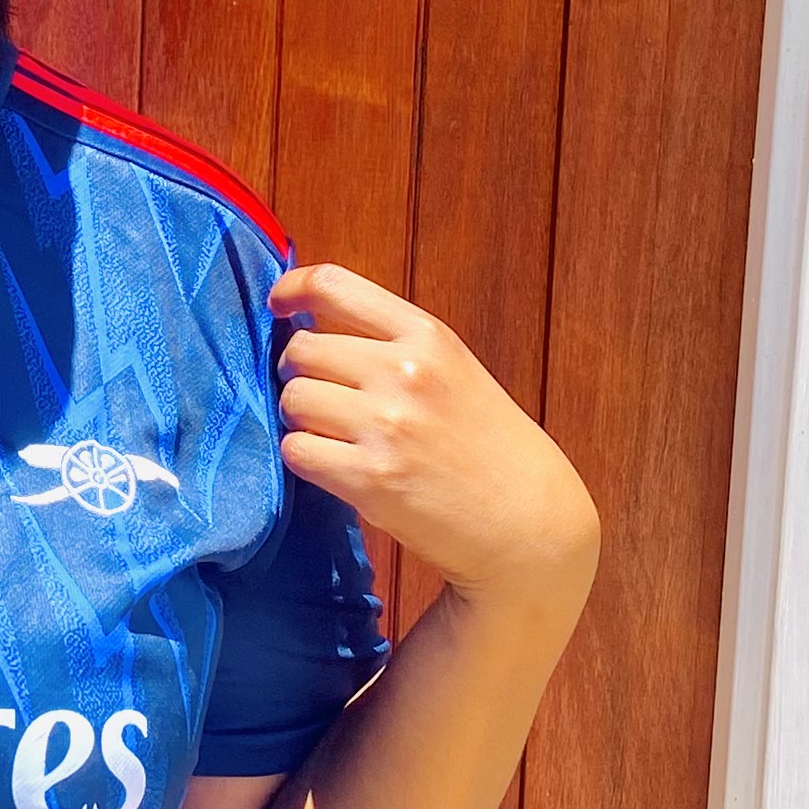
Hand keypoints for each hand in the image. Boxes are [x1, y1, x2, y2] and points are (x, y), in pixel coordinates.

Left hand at [270, 264, 598, 621]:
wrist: (529, 522)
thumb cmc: (489, 447)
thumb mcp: (454, 371)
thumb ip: (392, 346)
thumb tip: (308, 327)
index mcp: (427, 336)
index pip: (333, 285)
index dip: (292, 289)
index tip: (279, 306)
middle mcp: (405, 372)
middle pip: (301, 350)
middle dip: (301, 374)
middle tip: (324, 399)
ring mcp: (387, 425)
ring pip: (293, 400)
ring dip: (301, 419)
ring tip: (336, 437)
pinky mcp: (370, 478)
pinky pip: (296, 450)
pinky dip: (305, 458)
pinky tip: (336, 467)